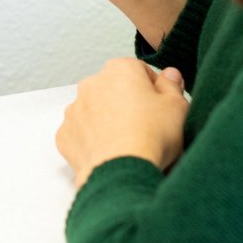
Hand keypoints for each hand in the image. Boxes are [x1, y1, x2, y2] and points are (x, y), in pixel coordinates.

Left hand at [56, 58, 188, 187]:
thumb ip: (172, 86)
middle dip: (127, 102)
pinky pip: (81, 132)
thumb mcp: (177, 106)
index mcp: (120, 70)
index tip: (161, 106)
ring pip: (94, 110)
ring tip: (127, 142)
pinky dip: (92, 140)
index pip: (139, 70)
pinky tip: (109, 152)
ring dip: (108, 120)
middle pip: (114, 89)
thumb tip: (170, 74)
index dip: (154, 89)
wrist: (122, 172)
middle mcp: (92, 84)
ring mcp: (75, 109)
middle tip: (146, 126)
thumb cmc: (152, 136)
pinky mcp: (65, 134)